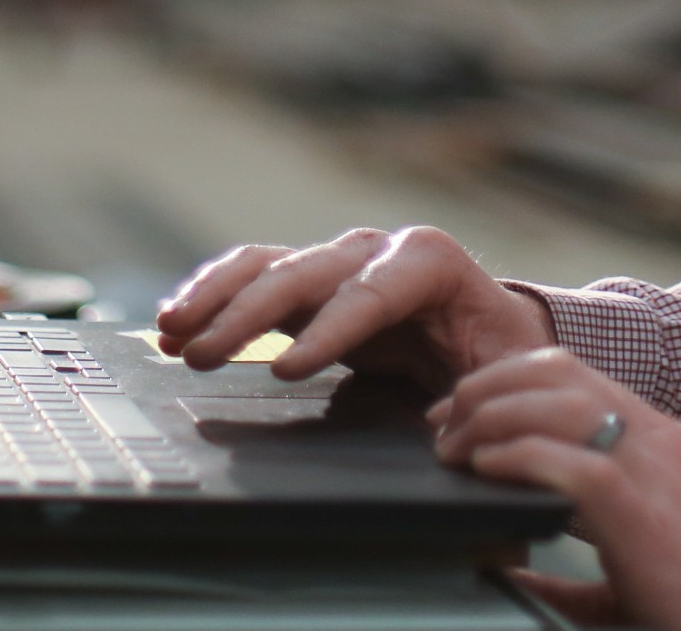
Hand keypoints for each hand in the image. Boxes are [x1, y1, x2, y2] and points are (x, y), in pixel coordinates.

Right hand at [152, 225, 553, 385]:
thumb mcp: (509, 371)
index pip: (373, 292)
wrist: (490, 327)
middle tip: (203, 353)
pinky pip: (252, 276)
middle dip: (251, 314)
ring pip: (267, 265)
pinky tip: (174, 324)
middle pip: (305, 273)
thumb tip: (449, 430)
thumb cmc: (500, 353)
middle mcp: (376, 249)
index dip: (329, 329)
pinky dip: (212, 296)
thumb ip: (488, 394)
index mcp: (429, 263)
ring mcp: (337, 261)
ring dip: (215, 297)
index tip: (288, 370)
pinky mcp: (310, 281)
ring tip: (171, 332)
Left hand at [430, 347, 680, 630]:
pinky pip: (570, 463)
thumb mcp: (639, 563)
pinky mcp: (641, 512)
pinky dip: (516, 457)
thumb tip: (507, 567)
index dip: (509, 381)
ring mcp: (654, 468)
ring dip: (490, 416)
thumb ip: (577, 559)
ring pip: (557, 403)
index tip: (464, 412)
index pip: (575, 377)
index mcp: (660, 443)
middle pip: (557, 372)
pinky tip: (484, 469)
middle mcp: (658, 439)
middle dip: (487, 386)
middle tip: (441, 422)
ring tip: (453, 445)